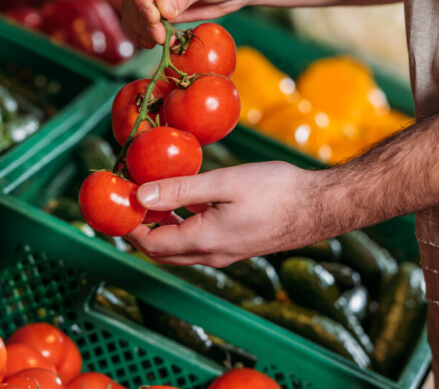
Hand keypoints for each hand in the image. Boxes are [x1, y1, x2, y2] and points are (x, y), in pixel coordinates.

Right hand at [121, 0, 258, 47]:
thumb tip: (162, 10)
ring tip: (164, 41)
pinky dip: (144, 34)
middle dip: (143, 18)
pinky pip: (139, 21)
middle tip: (160, 37)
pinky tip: (157, 43)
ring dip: (143, 30)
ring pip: (132, 10)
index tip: (153, 18)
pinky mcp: (152, 3)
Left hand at [125, 162, 331, 266]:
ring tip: (153, 195)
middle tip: (130, 199)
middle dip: (140, 228)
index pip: (151, 243)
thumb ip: (181, 190)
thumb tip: (140, 194)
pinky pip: (198, 243)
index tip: (118, 200)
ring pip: (180, 249)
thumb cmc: (277, 190)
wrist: (320, 206)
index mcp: (205, 241)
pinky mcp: (237, 246)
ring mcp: (226, 254)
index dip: (129, 225)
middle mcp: (212, 255)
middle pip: (161, 251)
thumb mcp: (225, 183)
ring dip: (161, 226)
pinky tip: (187, 201)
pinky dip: (183, 225)